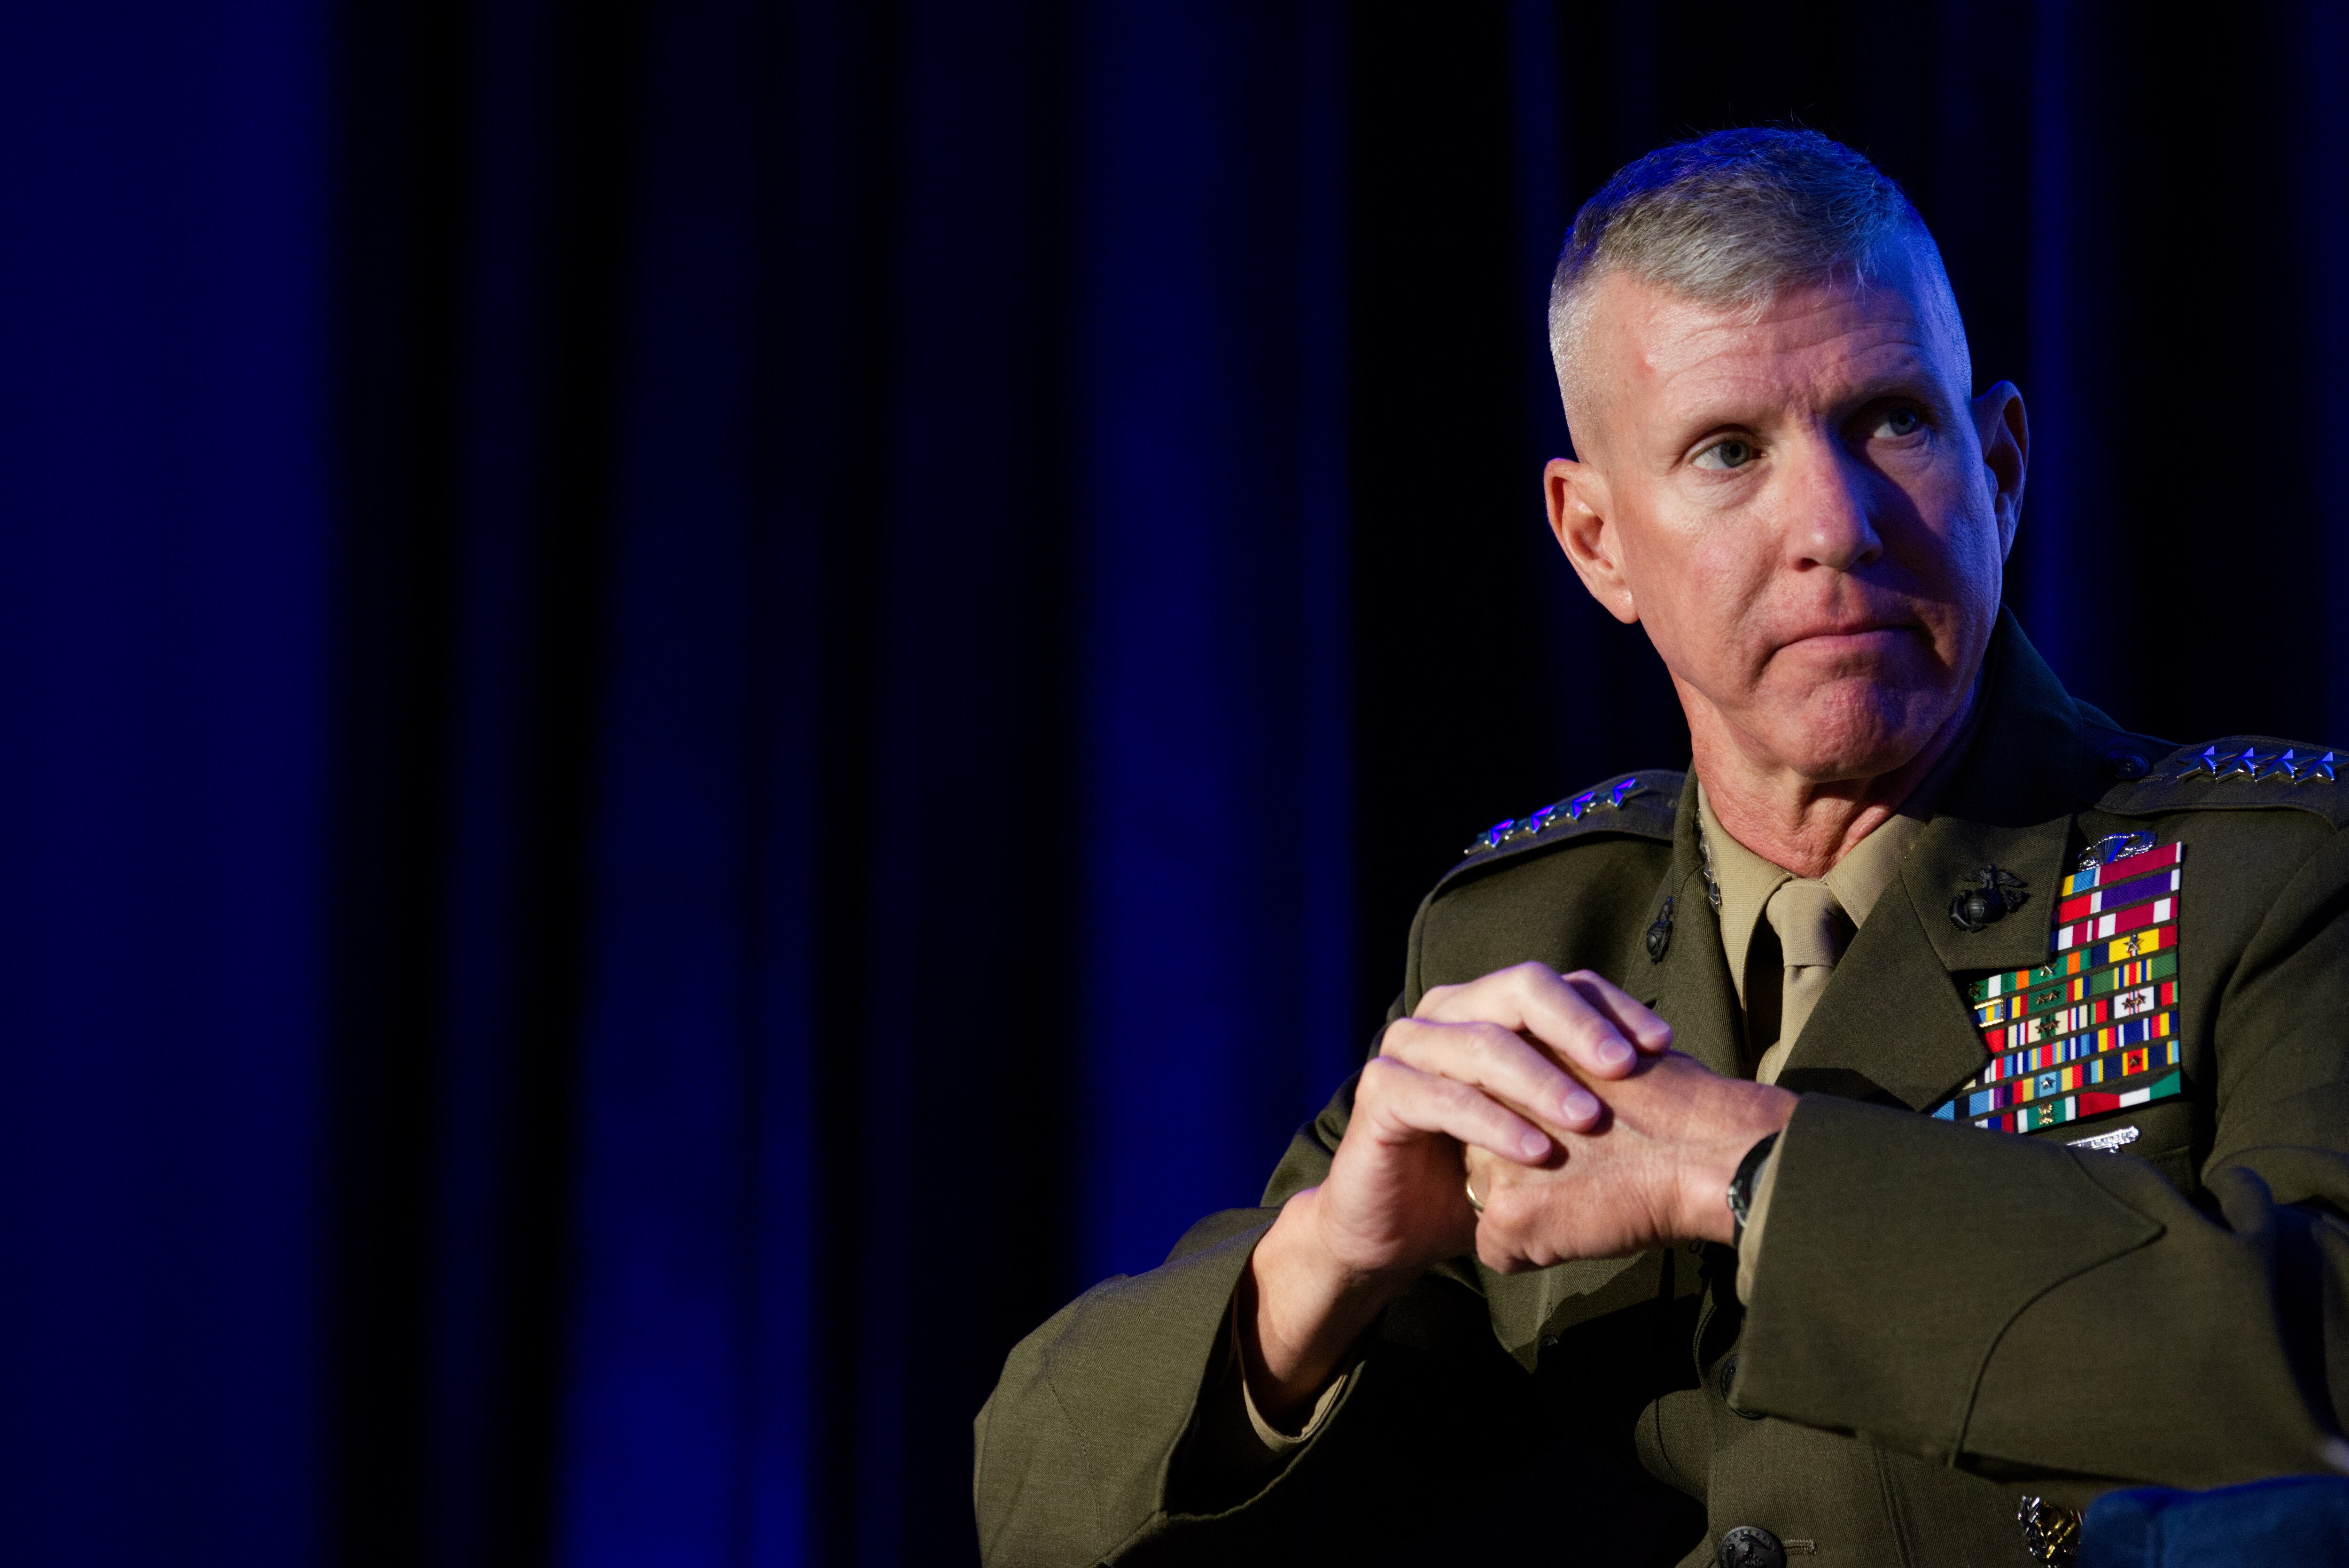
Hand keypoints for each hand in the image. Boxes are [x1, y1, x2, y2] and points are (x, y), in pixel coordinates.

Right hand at [1243, 965, 1672, 1420]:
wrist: (1395, 1228)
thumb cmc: (1479, 1174)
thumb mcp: (1542, 1130)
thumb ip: (1585, 1097)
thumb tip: (1676, 1084)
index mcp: (1490, 1008)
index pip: (1563, 985)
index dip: (1614, 1008)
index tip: (1663, 1045)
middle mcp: (1448, 1012)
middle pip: (1521, 989)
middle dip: (1578, 1025)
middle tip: (1625, 1067)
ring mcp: (1409, 1048)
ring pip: (1481, 1042)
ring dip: (1540, 1078)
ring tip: (1588, 1118)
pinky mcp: (1380, 1093)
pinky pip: (1440, 1097)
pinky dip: (1491, 1122)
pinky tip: (1535, 1152)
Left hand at [1463, 1050, 1794, 1271]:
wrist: (1708, 1151)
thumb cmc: (1678, 1107)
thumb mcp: (1606, 1057)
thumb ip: (1562, 1072)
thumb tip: (1557, 1096)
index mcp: (1511, 1061)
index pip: (1491, 1108)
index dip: (1535, 1131)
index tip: (1579, 1138)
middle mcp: (1488, 1106)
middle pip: (1482, 1153)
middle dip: (1522, 1167)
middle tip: (1585, 1166)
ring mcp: (1493, 1160)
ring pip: (1491, 1202)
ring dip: (1530, 1209)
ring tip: (1590, 1193)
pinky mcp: (1509, 1213)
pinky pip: (1500, 1252)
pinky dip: (1537, 1254)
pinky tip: (1585, 1228)